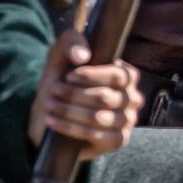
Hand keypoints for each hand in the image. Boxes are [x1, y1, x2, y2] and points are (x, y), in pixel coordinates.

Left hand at [28, 29, 142, 160]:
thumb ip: (70, 42)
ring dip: (68, 111)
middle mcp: (133, 98)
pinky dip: (70, 128)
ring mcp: (127, 120)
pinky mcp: (117, 140)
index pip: (118, 75)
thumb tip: (83, 55)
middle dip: (74, 95)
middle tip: (53, 92)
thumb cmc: (61, 82)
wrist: (51, 115)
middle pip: (105, 97)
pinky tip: (53, 121)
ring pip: (98, 117)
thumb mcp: (61, 57)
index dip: (92, 76)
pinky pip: (94, 135)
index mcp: (127, 76)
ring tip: (49, 106)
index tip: (69, 76)